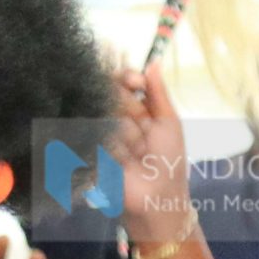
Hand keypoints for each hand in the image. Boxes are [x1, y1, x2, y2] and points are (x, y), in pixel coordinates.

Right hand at [108, 62, 191, 245]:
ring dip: (112, 122)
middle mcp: (121, 121)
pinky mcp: (91, 151)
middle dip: (118, 98)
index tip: (132, 79)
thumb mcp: (168, 122)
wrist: (155, 196)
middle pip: (111, 96)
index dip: (127, 78)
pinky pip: (89, 134)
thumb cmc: (169, 159)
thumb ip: (158, 94)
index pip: (128, 85)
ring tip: (123, 140)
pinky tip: (106, 143)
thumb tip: (153, 62)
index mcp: (141, 112)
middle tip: (124, 103)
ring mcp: (105, 136)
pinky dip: (95, 135)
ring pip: (101, 113)